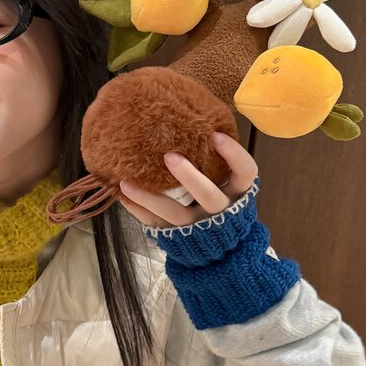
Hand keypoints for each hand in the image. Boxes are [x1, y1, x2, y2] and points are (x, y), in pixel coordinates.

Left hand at [117, 131, 258, 228]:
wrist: (219, 248)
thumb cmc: (219, 201)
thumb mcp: (226, 183)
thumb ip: (213, 160)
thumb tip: (186, 117)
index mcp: (237, 192)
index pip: (245, 172)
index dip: (234, 155)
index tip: (215, 135)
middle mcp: (220, 210)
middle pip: (208, 195)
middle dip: (189, 176)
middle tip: (169, 156)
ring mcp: (198, 226)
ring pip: (175, 214)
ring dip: (149, 197)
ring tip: (125, 182)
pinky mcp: (177, 237)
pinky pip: (155, 223)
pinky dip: (137, 209)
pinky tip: (120, 194)